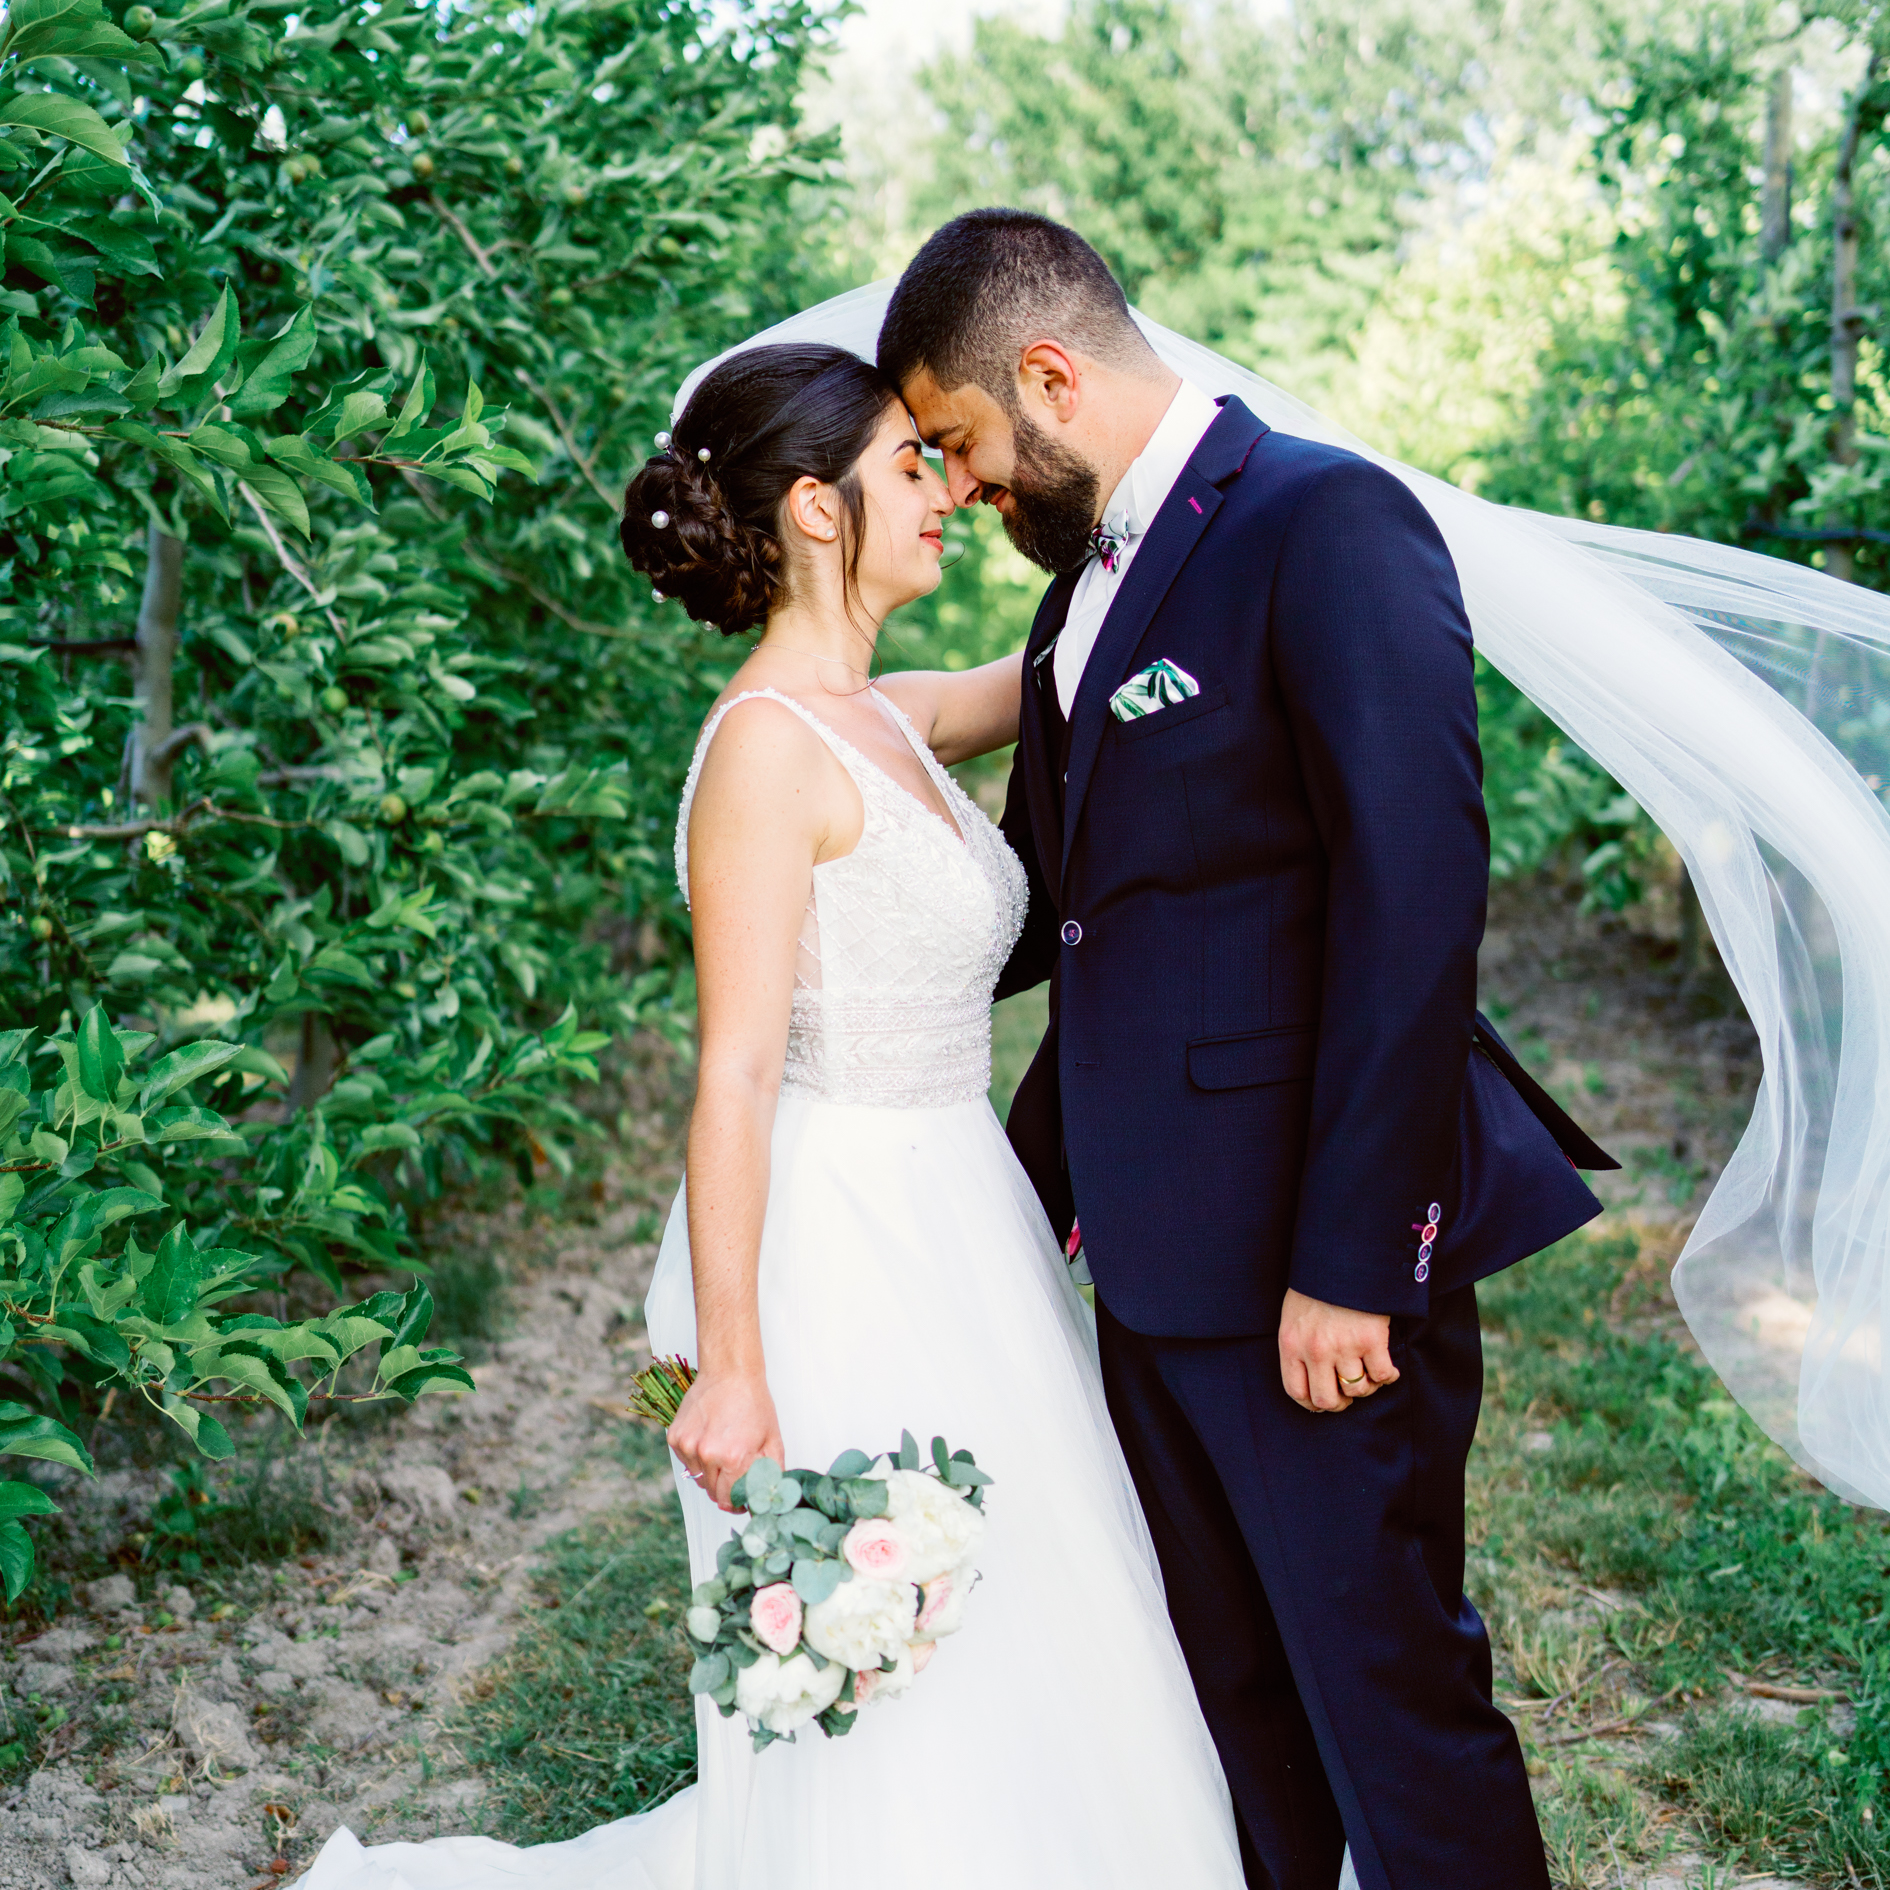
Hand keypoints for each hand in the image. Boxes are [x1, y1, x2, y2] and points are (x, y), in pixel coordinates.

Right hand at [666, 1367, 783, 1511]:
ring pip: (698, 1479)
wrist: (730, 1372)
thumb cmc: (753, 1403)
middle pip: (713, 1493)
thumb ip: (771, 1474)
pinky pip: (686, 1462)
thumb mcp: (773, 1440)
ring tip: (723, 1448)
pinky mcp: (675, 1438)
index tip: (743, 1498)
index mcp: (733, 1458)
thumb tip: (766, 1498)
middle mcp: (707, 1455)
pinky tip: (710, 1438)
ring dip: (711, 1472)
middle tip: (736, 1470)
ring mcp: (688, 1446)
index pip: (730, 1501)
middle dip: (726, 1489)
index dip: (738, 1503)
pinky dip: (697, 1458)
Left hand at [1277, 1288, 1397, 1413]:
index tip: (1322, 1402)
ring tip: (1368, 1372)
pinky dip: (1388, 1376)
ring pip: (1358, 1390)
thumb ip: (1299, 1345)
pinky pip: (1382, 1375)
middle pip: (1327, 1400)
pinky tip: (1387, 1367)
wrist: (1343, 1256)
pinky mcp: (1371, 1341)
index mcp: (1291, 1343)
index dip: (1311, 1403)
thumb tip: (1312, 1379)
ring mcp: (1344, 1347)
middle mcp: (1315, 1350)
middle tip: (1347, 1393)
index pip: (1296, 1391)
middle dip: (1339, 1402)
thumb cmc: (1317, 1285)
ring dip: (1366, 1385)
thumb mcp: (1294, 1315)